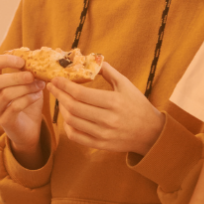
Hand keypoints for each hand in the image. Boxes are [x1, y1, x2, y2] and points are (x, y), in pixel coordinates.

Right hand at [0, 53, 45, 163]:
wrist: (30, 128)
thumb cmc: (27, 102)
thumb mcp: (29, 83)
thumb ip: (31, 69)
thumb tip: (48, 52)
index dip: (6, 60)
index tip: (22, 61)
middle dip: (16, 76)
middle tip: (32, 75)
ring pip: (5, 94)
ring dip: (25, 88)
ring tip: (40, 85)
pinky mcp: (3, 122)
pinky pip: (14, 107)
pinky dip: (28, 99)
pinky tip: (37, 96)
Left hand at [48, 62, 164, 155]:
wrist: (150, 132)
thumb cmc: (137, 105)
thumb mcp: (126, 85)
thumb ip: (108, 72)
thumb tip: (92, 59)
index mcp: (113, 102)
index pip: (81, 94)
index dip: (64, 85)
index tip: (56, 79)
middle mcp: (107, 119)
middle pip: (73, 107)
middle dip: (59, 95)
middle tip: (52, 87)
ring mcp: (103, 134)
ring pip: (72, 122)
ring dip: (62, 109)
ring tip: (61, 100)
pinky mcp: (101, 145)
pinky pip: (76, 137)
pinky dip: (67, 126)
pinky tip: (68, 117)